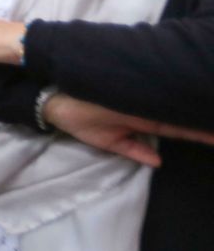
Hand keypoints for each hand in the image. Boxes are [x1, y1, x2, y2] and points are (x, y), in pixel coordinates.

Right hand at [43, 93, 213, 166]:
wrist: (53, 98)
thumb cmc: (77, 117)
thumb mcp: (104, 140)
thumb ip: (132, 150)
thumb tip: (159, 163)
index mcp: (141, 119)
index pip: (177, 127)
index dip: (199, 132)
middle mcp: (144, 108)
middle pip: (179, 116)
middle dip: (201, 121)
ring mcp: (137, 98)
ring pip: (170, 105)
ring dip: (190, 111)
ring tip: (209, 112)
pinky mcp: (127, 87)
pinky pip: (152, 94)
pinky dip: (169, 104)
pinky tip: (186, 101)